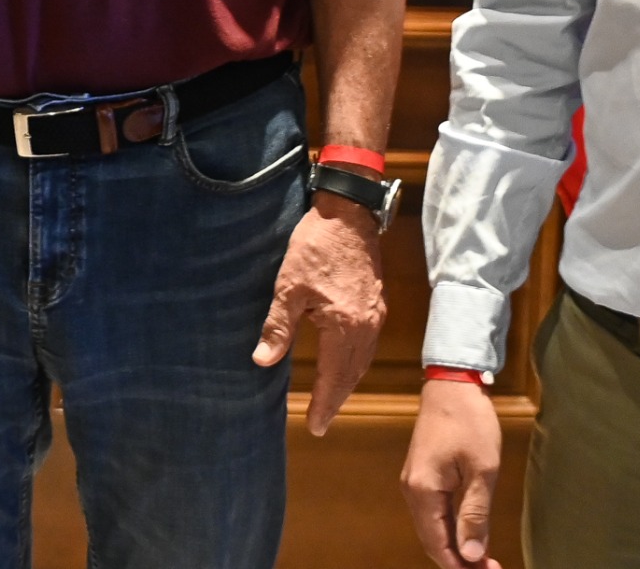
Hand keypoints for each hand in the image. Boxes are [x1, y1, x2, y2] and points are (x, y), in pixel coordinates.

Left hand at [252, 196, 387, 432]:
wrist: (349, 213)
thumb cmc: (315, 246)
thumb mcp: (288, 286)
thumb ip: (278, 326)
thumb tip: (262, 361)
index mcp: (344, 326)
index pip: (334, 377)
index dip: (324, 403)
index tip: (315, 426)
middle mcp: (365, 326)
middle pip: (352, 374)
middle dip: (336, 400)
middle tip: (321, 421)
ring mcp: (374, 315)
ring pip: (362, 361)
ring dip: (347, 383)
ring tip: (332, 400)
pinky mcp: (376, 304)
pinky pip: (368, 345)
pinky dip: (356, 363)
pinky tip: (346, 364)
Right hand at [403, 376, 501, 564]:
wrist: (452, 383)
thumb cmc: (469, 421)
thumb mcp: (482, 470)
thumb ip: (475, 514)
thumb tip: (473, 554)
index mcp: (423, 490)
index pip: (437, 545)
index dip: (461, 566)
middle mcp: (411, 489)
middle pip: (431, 540)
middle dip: (459, 560)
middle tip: (490, 568)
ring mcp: (414, 482)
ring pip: (432, 528)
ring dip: (455, 546)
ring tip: (483, 557)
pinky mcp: (421, 474)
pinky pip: (432, 513)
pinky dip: (450, 529)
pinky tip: (469, 533)